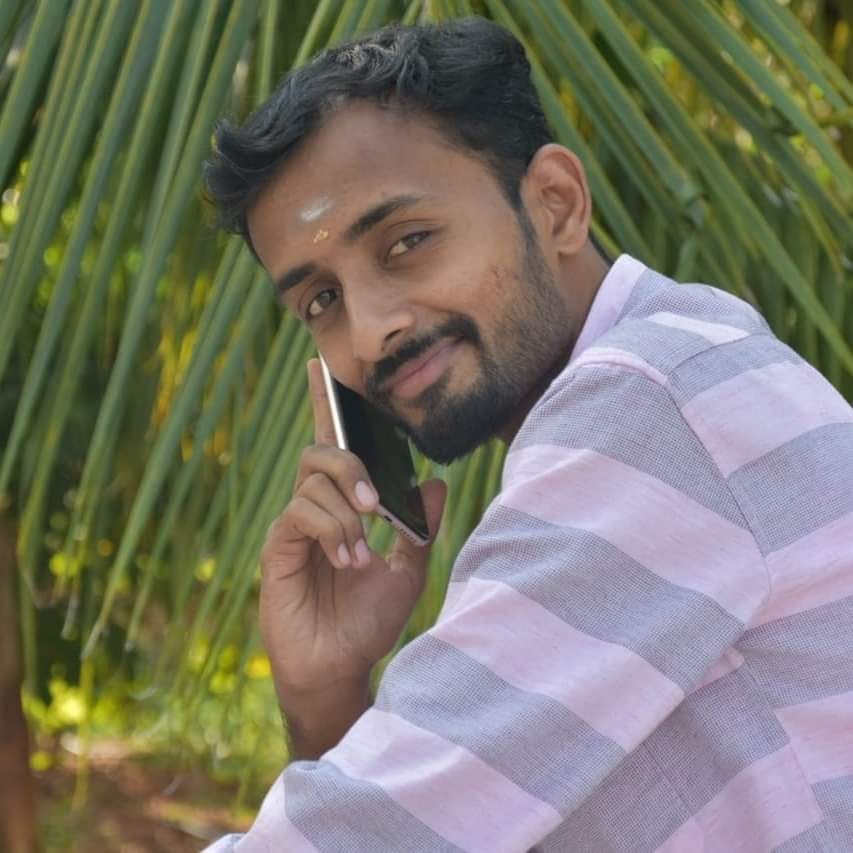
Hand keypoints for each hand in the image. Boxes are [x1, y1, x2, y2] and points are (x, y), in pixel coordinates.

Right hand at [259, 358, 445, 708]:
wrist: (341, 667)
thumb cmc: (369, 621)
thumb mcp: (408, 572)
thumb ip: (419, 528)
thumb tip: (436, 484)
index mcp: (345, 505)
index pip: (335, 444)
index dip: (325, 403)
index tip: (318, 365)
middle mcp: (316, 507)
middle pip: (322, 450)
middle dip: (352, 464)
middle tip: (376, 505)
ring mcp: (295, 525)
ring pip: (313, 479)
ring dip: (346, 512)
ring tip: (362, 555)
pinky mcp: (278, 546)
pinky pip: (300, 512)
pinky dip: (331, 530)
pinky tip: (348, 560)